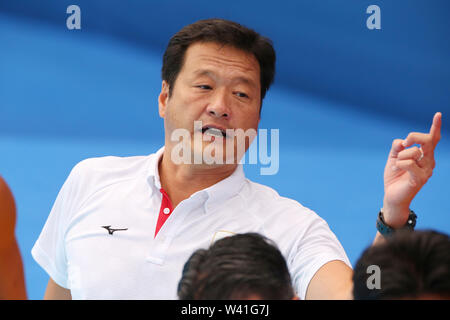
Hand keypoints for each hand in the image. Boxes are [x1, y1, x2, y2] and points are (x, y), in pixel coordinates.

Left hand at [382, 112, 441, 227]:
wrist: (392, 196)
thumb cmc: (395, 176)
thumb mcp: (394, 157)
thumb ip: (397, 147)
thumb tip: (402, 141)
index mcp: (424, 155)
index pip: (432, 139)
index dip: (435, 127)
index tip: (438, 114)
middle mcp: (429, 162)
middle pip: (427, 141)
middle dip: (414, 137)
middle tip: (405, 143)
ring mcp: (426, 171)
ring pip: (413, 152)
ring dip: (400, 156)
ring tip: (396, 166)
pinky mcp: (420, 179)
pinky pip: (408, 163)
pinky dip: (398, 164)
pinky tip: (395, 169)